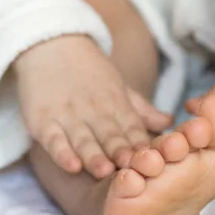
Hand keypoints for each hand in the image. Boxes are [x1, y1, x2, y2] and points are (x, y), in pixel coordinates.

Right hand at [14, 35, 172, 178]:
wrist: (51, 44)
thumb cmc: (89, 71)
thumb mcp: (119, 87)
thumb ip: (142, 110)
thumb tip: (170, 123)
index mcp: (116, 104)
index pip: (132, 128)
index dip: (142, 145)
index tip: (155, 161)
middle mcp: (94, 111)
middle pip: (110, 136)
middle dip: (122, 153)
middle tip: (134, 170)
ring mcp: (68, 115)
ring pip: (83, 140)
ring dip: (94, 156)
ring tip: (105, 171)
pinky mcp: (43, 120)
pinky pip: (53, 140)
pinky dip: (62, 153)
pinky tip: (71, 166)